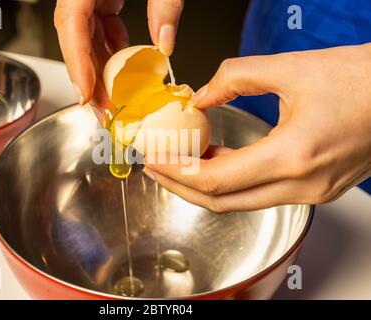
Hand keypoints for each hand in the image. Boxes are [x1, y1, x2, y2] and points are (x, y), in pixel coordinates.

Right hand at [54, 0, 183, 120]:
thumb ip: (164, 5)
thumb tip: (165, 44)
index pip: (70, 22)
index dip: (76, 62)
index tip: (85, 94)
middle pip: (77, 40)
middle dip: (90, 80)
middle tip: (105, 111)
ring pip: (89, 40)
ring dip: (103, 72)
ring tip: (116, 102)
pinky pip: (103, 30)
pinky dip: (115, 53)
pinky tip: (128, 72)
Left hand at [144, 44, 370, 212]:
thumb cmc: (363, 80)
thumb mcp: (290, 68)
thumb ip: (235, 78)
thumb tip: (201, 96)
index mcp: (294, 155)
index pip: (215, 180)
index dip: (177, 172)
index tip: (154, 160)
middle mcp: (303, 185)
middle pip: (222, 202)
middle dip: (181, 186)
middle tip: (157, 166)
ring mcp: (312, 193)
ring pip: (241, 201)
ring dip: (206, 185)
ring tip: (181, 161)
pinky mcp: (316, 190)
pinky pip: (261, 193)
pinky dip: (234, 181)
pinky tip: (218, 160)